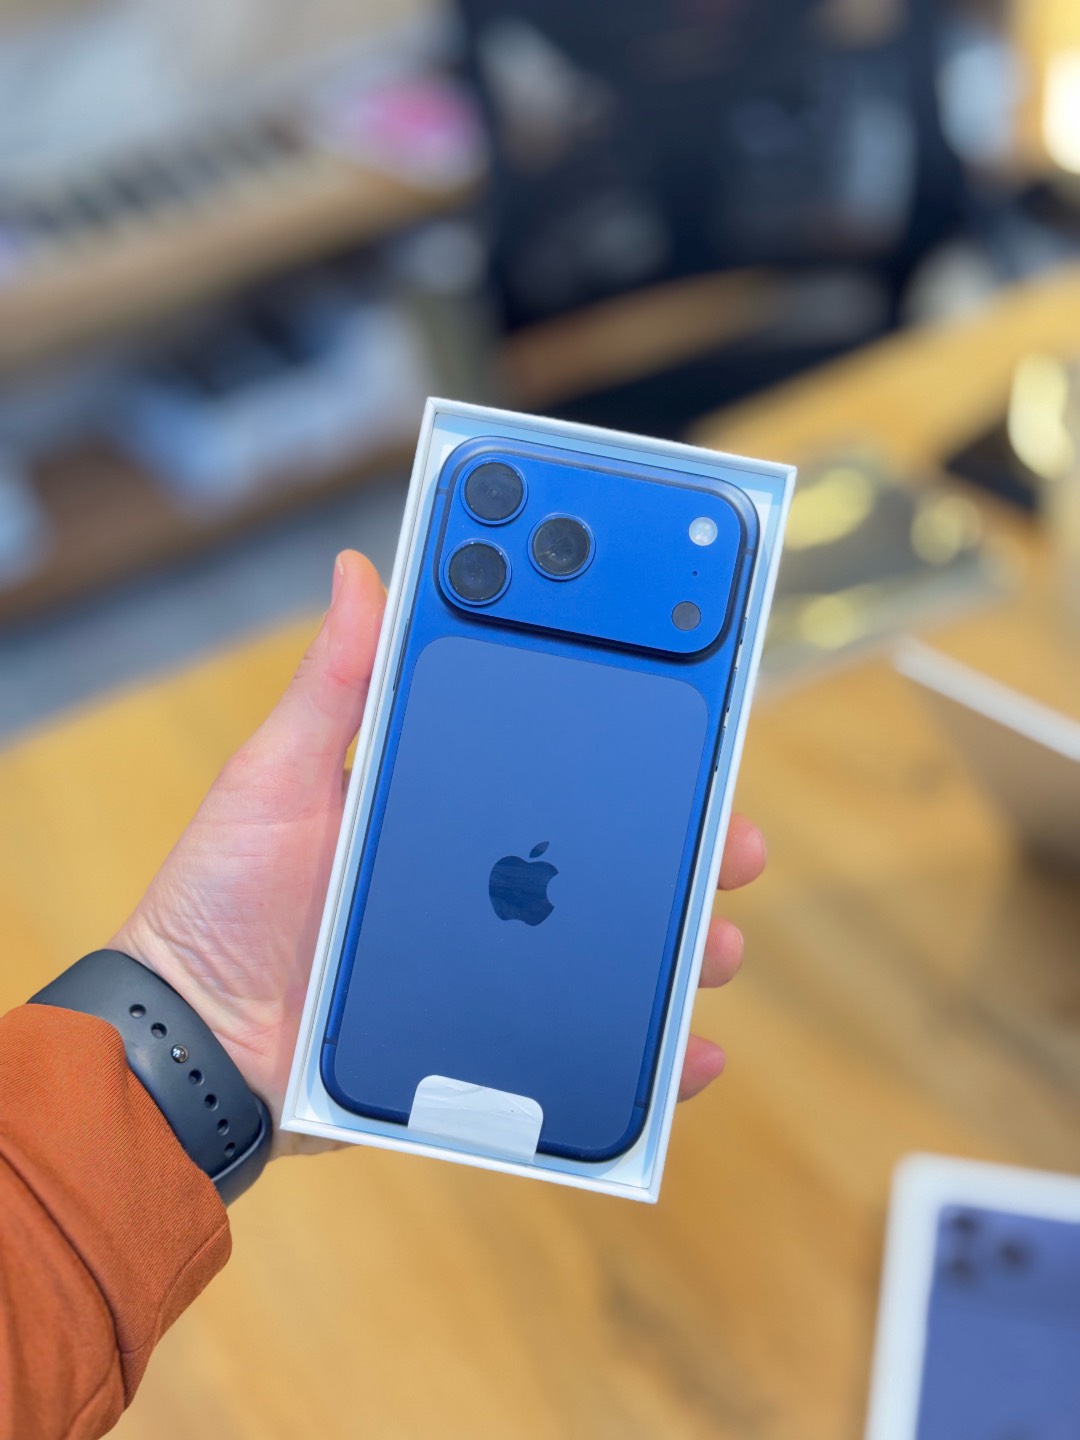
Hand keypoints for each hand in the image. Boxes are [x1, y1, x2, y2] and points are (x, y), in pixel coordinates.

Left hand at [112, 551, 764, 1154]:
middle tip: (731, 838)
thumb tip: (358, 570)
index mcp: (441, 812)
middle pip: (605, 860)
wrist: (192, 1045)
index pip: (551, 771)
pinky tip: (691, 1051)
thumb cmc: (219, 902)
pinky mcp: (487, 1040)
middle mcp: (481, 887)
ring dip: (683, 944)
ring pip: (611, 949)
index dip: (622, 746)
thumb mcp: (275, 778)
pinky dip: (649, 1055)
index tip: (684, 717)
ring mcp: (492, 967)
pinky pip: (585, 1047)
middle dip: (683, 848)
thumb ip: (331, 685)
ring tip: (716, 942)